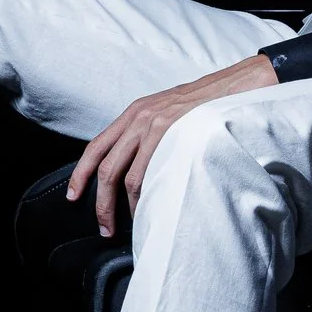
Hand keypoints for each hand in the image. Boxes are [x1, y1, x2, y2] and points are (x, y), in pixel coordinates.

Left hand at [69, 55, 278, 237]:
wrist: (238, 85)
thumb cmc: (207, 104)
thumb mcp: (169, 111)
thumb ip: (149, 133)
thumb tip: (137, 164)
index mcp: (134, 113)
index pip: (96, 146)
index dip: (80, 173)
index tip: (73, 196)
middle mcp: (138, 117)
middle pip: (104, 166)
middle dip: (100, 202)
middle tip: (104, 226)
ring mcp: (153, 124)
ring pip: (124, 175)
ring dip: (123, 206)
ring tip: (130, 225)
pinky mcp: (170, 132)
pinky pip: (147, 172)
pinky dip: (144, 196)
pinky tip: (150, 208)